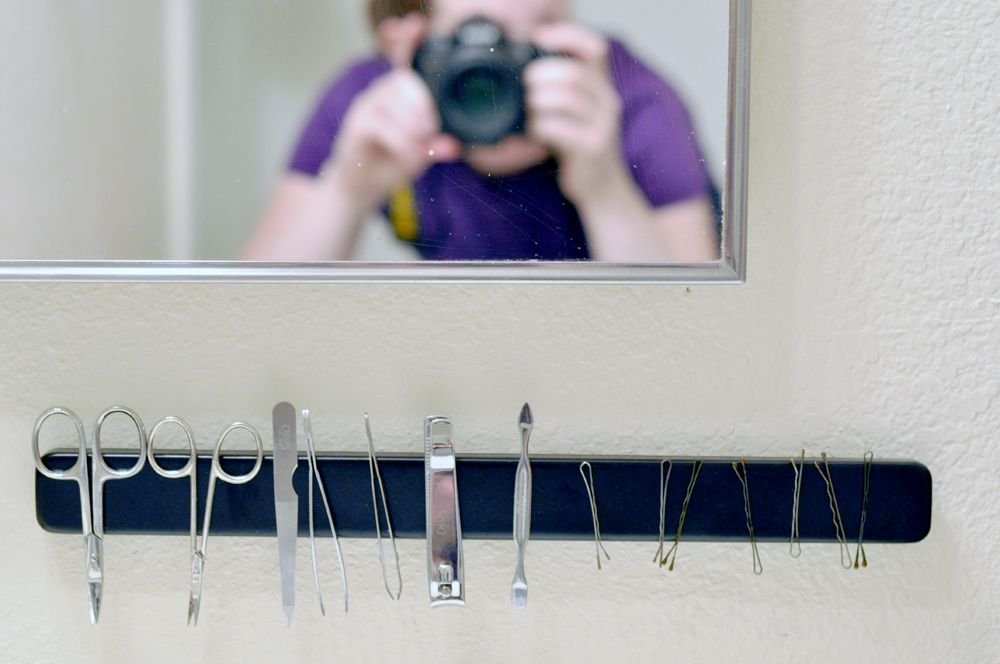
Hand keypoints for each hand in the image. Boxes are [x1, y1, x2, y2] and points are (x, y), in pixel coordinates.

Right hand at [328, 17, 459, 212]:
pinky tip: (404, 154)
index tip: (417, 24)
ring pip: (397, 104)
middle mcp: (380, 93)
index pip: (403, 61)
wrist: (358, 188)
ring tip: (417, 147)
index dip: (408, 41)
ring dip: (414, 128)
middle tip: (429, 133)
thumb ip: (436, 147)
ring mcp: (366, 107)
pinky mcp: (356, 126)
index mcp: (397, 94)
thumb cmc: (388, 164)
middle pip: (407, 82)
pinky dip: (402, 144)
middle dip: (425, 109)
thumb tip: (454, 147)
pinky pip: (385, 127)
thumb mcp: (419, 155)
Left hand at [525, 24, 626, 204]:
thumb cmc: (581, 149)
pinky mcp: (592, 149)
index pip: (595, 48)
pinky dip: (539, 126)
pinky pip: (558, 128)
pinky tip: (533, 132)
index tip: (539, 39)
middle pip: (573, 73)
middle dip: (541, 75)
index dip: (567, 37)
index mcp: (603, 88)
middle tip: (525, 86)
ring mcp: (603, 126)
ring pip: (566, 98)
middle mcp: (608, 103)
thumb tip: (524, 72)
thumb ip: (561, 91)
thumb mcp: (576, 114)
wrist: (604, 190)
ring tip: (528, 111)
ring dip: (537, 101)